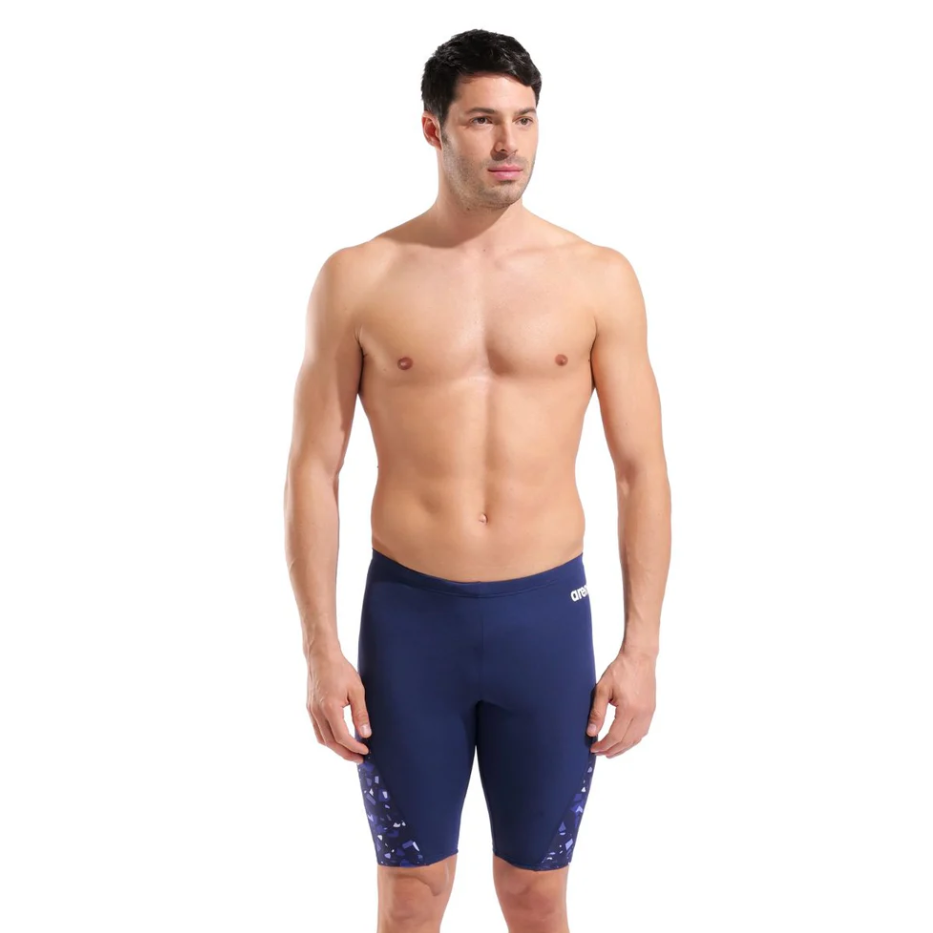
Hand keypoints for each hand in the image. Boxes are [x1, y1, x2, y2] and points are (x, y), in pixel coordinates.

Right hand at [306, 649, 372, 763]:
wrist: (321, 655)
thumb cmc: (340, 669)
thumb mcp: (357, 690)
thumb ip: (361, 713)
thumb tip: (366, 734)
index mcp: (330, 709)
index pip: (342, 737)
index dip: (354, 747)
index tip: (365, 751)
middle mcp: (317, 713)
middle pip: (330, 743)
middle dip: (345, 753)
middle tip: (359, 758)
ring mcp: (311, 711)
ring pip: (322, 739)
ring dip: (336, 748)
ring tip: (350, 751)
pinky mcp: (310, 707)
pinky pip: (317, 730)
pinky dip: (327, 738)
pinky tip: (337, 738)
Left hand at [587, 649, 656, 757]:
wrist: (639, 658)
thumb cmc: (620, 670)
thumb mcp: (602, 689)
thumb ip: (597, 712)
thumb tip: (591, 732)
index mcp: (629, 709)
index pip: (615, 736)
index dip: (603, 745)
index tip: (593, 748)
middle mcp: (642, 714)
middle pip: (627, 741)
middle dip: (612, 750)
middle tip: (599, 753)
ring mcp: (649, 713)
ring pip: (636, 739)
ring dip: (623, 748)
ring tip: (610, 751)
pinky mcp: (651, 710)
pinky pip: (642, 731)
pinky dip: (632, 740)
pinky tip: (624, 740)